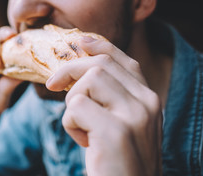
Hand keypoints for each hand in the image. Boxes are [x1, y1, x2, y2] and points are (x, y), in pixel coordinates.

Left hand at [46, 37, 162, 175]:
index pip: (124, 60)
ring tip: (81, 128)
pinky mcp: (115, 132)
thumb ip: (112, 96)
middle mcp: (148, 103)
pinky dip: (70, 124)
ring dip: (72, 103)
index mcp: (150, 99)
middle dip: (70, 70)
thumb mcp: (123, 124)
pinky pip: (76, 107)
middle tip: (53, 85)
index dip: (99, 47)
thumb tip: (84, 65)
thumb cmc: (119, 160)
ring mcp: (134, 116)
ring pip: (89, 80)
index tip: (80, 42)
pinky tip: (84, 142)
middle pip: (101, 64)